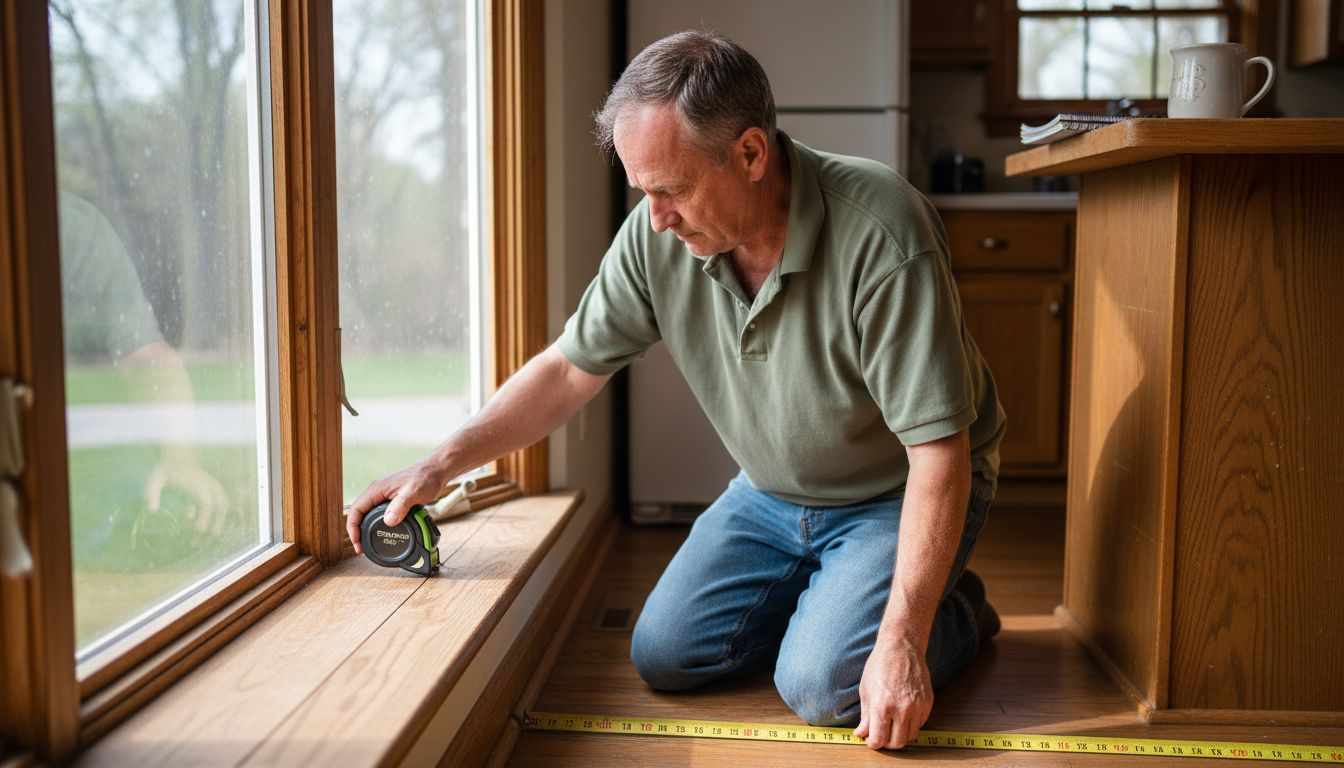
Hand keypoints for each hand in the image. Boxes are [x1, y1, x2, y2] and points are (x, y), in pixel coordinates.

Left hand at [143, 451, 228, 544]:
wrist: (178, 456)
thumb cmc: (165, 469)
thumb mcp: (154, 479)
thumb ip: (151, 493)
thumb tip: (152, 510)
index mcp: (198, 484)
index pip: (207, 503)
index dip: (205, 517)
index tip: (199, 530)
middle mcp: (209, 487)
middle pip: (221, 508)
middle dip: (216, 525)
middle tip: (204, 542)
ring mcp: (212, 489)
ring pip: (223, 508)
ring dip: (217, 524)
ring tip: (205, 540)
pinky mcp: (211, 492)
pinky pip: (218, 507)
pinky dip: (213, 519)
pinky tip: (196, 529)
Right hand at [346, 457, 450, 554]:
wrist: (436, 470)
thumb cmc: (425, 477)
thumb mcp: (413, 492)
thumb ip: (401, 506)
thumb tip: (388, 521)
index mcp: (376, 489)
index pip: (356, 510)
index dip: (352, 528)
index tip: (357, 543)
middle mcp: (377, 492)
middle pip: (359, 514)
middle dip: (357, 531)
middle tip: (361, 549)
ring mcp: (384, 495)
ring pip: (368, 514)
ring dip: (366, 529)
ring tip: (368, 544)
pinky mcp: (392, 499)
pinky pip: (379, 513)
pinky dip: (377, 524)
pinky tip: (383, 532)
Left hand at [853, 634, 933, 749]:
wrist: (901, 648)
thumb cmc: (880, 666)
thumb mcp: (866, 690)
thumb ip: (865, 716)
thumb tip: (861, 734)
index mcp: (882, 706)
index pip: (879, 740)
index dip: (873, 743)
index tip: (871, 740)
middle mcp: (901, 709)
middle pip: (897, 743)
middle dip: (887, 743)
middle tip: (882, 735)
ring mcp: (917, 707)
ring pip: (910, 736)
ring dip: (900, 735)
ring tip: (891, 724)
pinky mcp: (928, 703)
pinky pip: (920, 724)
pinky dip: (911, 725)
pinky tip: (902, 714)